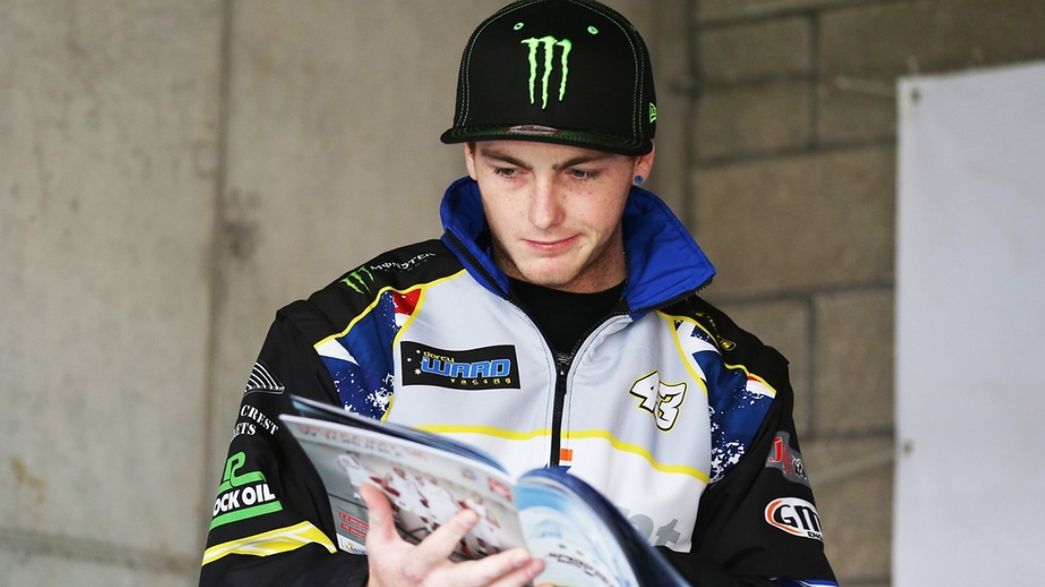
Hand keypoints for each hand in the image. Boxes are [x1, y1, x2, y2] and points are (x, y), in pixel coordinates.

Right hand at [361, 483, 544, 586]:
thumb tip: (369, 487)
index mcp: (416, 568)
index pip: (434, 550)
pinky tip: (533, 580)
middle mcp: (437, 585)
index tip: (470, 514)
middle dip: (497, 568)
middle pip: (470, 579)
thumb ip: (379, 515)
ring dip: (515, 580)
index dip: (452, 533)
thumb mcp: (379, 545)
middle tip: (521, 554)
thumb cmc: (389, 573)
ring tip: (535, 564)